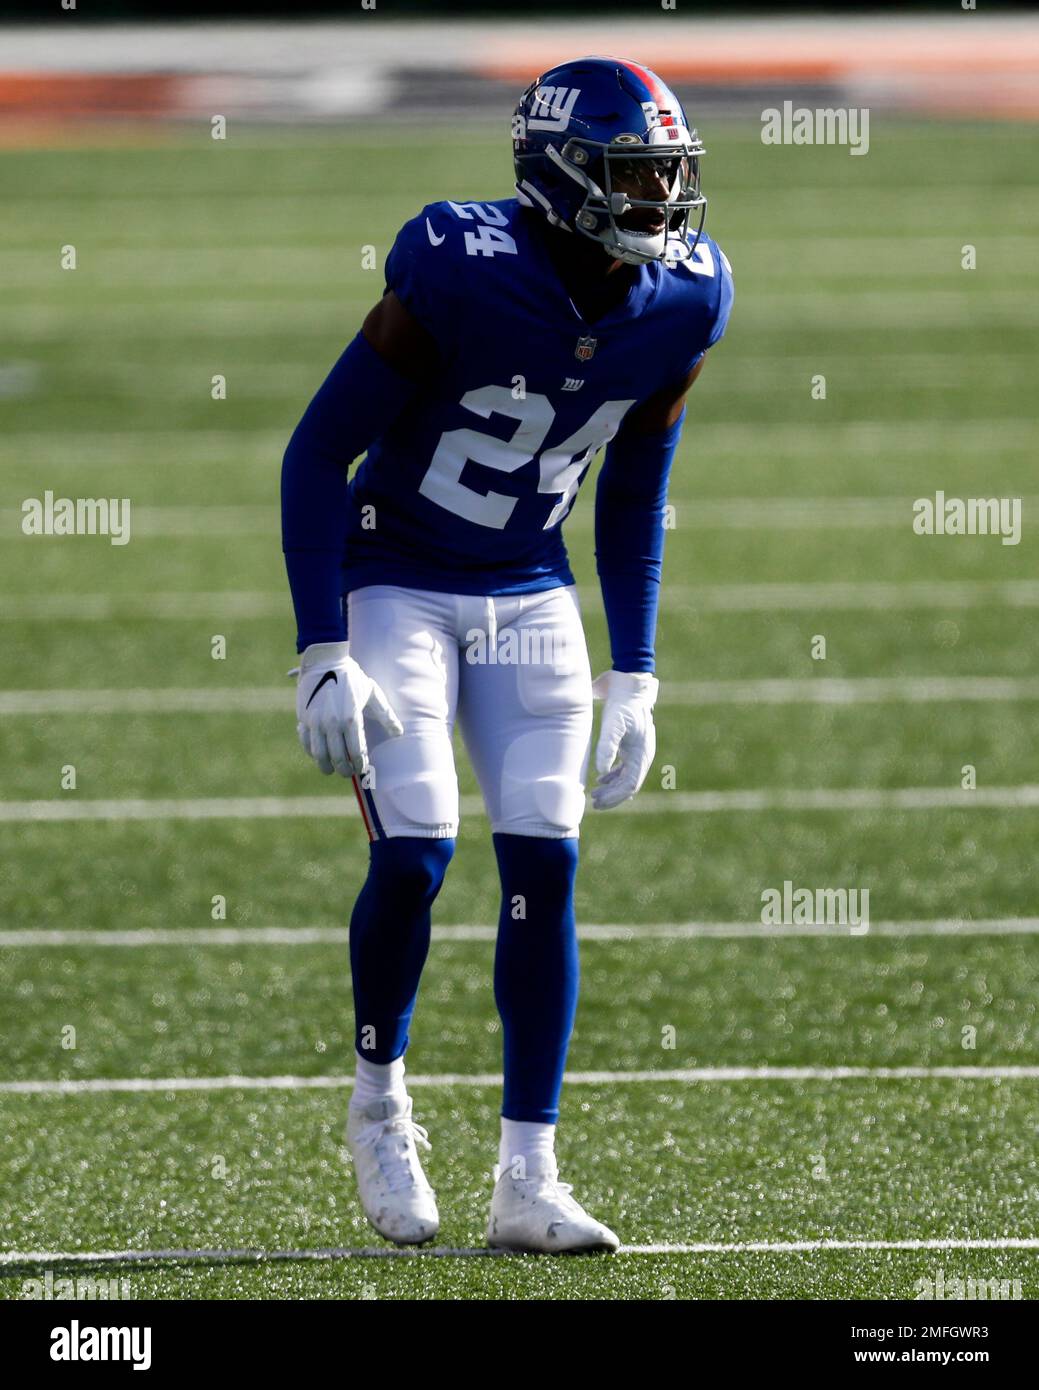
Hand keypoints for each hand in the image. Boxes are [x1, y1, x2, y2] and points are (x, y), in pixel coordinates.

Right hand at [294, 641, 402, 777]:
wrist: (325, 660)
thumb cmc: (352, 677)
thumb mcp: (372, 693)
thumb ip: (386, 715)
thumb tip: (399, 733)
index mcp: (352, 718)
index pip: (357, 751)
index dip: (360, 764)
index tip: (363, 769)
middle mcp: (333, 723)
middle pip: (338, 757)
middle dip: (344, 769)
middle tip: (348, 773)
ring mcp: (316, 721)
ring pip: (319, 754)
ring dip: (325, 766)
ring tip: (331, 770)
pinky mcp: (304, 717)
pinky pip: (306, 741)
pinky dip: (311, 751)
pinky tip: (318, 754)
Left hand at [591, 669, 658, 809]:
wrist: (630, 685)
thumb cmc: (622, 704)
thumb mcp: (613, 724)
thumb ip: (607, 747)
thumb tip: (602, 772)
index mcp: (641, 755)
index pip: (630, 785)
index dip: (614, 797)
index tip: (598, 802)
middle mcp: (642, 756)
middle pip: (629, 785)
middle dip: (612, 796)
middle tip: (594, 803)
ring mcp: (638, 751)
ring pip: (626, 778)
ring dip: (612, 788)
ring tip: (595, 794)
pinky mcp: (631, 745)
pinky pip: (625, 768)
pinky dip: (613, 776)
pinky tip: (602, 779)